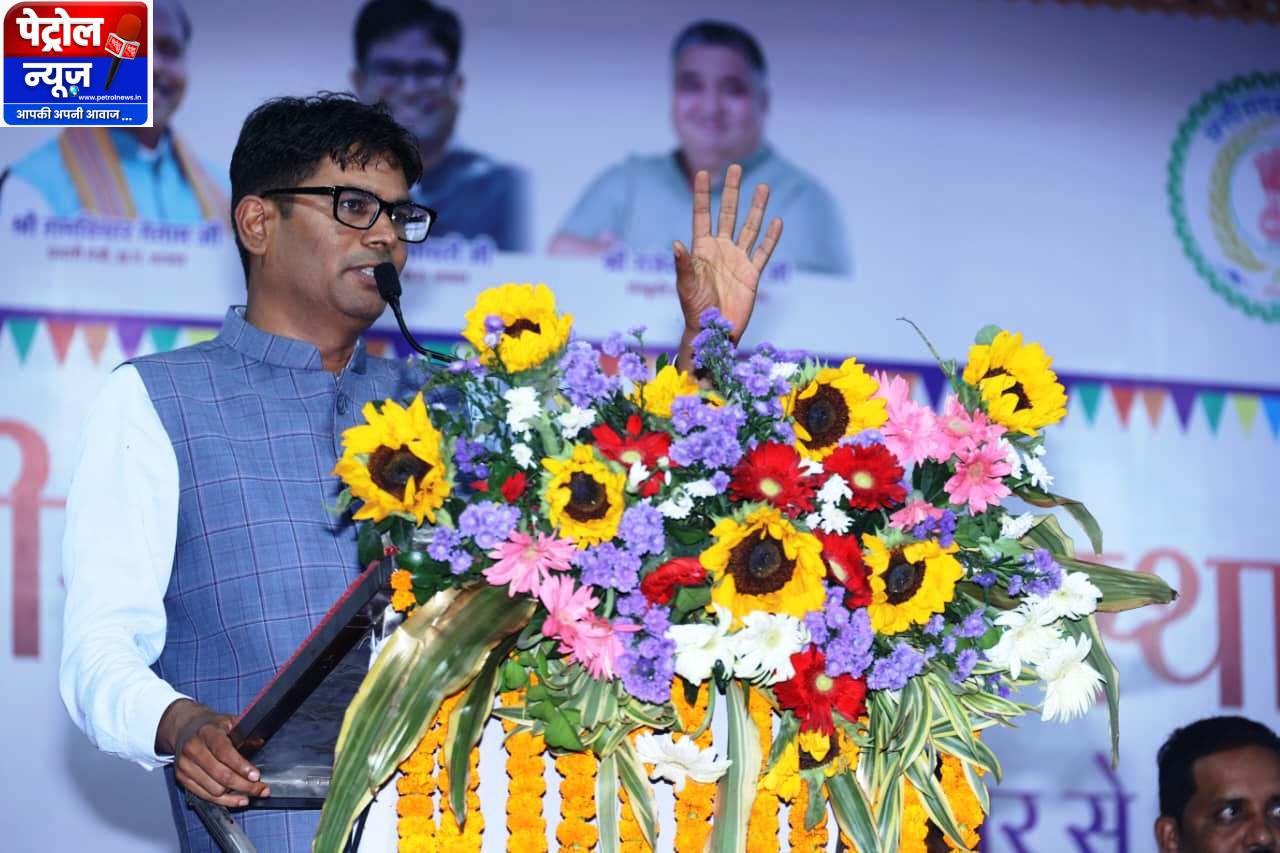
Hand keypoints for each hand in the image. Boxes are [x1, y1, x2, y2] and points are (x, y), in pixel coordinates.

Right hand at [157, 698, 268, 807]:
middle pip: (221, 775)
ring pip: (214, 790)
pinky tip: (237, 799)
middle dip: (245, 785)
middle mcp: (193, 749)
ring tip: (251, 793)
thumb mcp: (229, 722)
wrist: (186, 728)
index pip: (224, 753)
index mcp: (207, 732)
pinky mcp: (182, 778)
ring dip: (235, 795)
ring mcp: (185, 765)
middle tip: (262, 789)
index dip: (241, 766)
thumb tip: (260, 743)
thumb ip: (244, 733)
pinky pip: (204, 796)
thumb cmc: (211, 727)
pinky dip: (223, 801)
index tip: (256, 776)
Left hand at [674, 164, 781, 366]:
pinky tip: (777, 221)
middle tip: (736, 168)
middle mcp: (721, 250)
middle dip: (732, 191)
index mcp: (702, 249)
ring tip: (763, 186)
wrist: (714, 331)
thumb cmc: (695, 310)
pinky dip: (771, 237)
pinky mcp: (752, 273)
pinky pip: (763, 251)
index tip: (703, 173)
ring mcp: (738, 260)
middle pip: (728, 214)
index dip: (703, 195)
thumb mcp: (686, 287)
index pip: (702, 215)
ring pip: (749, 228)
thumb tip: (676, 244)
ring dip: (756, 208)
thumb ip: (683, 265)